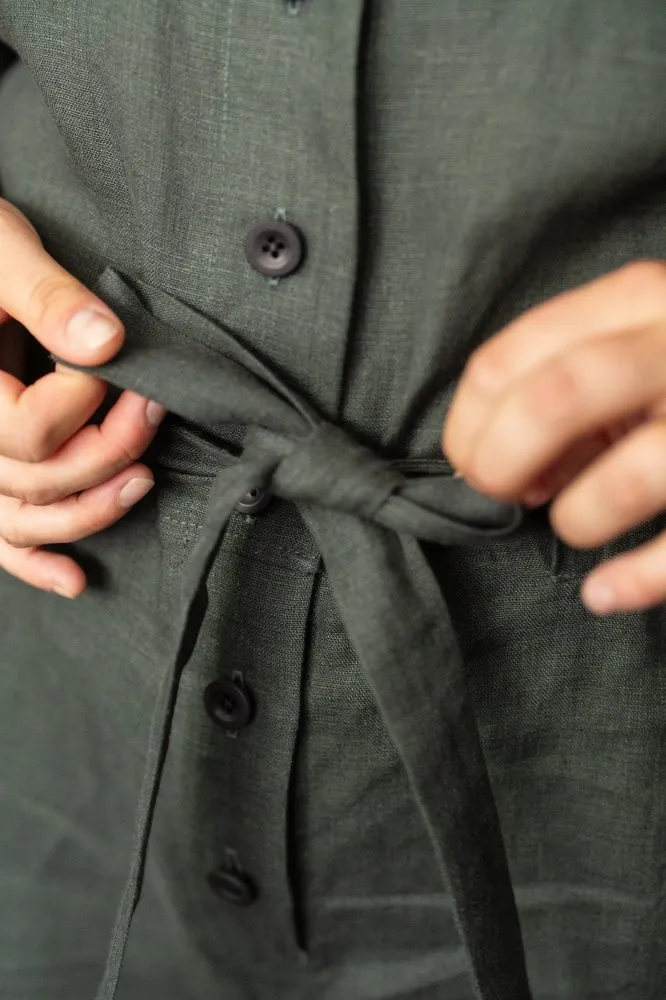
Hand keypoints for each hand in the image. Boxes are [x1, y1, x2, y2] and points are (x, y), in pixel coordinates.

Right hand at [0, 199, 165, 597]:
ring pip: (22, 518)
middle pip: (36, 481)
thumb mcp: (2, 250)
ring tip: (142, 483)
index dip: (84, 401)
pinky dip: (35, 563)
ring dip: (88, 513)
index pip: (30, 431)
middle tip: (153, 407)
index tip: (111, 357)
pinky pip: (0, 534)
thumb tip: (108, 345)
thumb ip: (47, 296)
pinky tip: (76, 581)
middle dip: (107, 451)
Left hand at [443, 261, 665, 615]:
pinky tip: (603, 593)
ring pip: (634, 475)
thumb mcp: (640, 337)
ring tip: (575, 524)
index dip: (468, 423)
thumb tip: (495, 452)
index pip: (510, 358)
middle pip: (556, 400)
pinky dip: (638, 579)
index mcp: (640, 299)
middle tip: (499, 495)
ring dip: (579, 516)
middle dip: (502, 460)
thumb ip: (570, 372)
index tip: (468, 459)